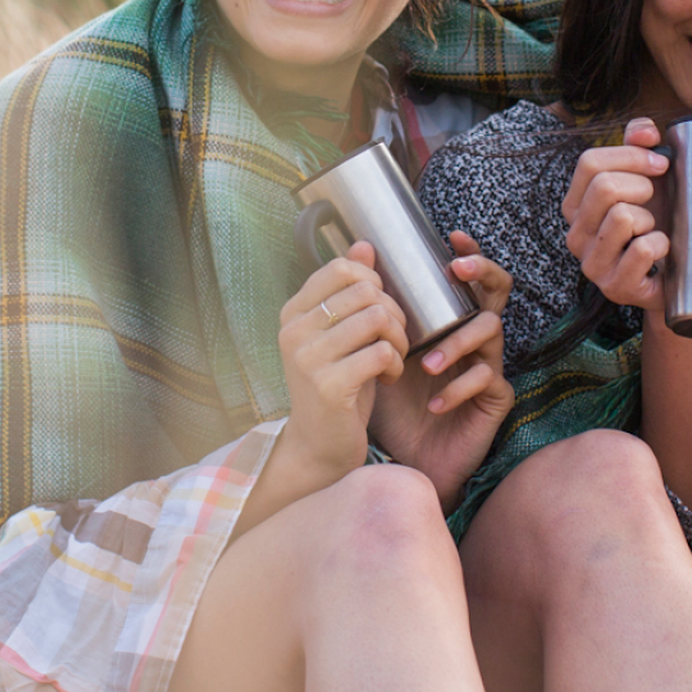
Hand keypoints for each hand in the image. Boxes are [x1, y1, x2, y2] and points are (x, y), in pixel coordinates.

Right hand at [274, 241, 408, 487]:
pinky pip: (380, 352)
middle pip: (365, 291)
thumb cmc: (335, 386)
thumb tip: (364, 245)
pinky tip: (388, 377)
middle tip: (393, 338)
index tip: (379, 308)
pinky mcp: (328, 385)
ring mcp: (307, 358)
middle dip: (393, 312)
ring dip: (398, 338)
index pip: (341, 268)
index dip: (373, 282)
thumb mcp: (340, 335)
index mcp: (293, 313)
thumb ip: (349, 291)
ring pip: (376, 317)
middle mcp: (294, 331)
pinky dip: (394, 363)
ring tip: (393, 356)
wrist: (318, 446)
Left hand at [367, 233, 514, 507]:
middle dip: (481, 274)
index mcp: (449, 322)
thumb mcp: (377, 350)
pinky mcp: (495, 399)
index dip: (468, 253)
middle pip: (497, 292)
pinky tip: (434, 403)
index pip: (467, 279)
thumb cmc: (394, 402)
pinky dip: (457, 388)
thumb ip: (373, 305)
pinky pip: (487, 380)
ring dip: (456, 343)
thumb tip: (357, 249)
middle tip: (456, 271)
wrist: (405, 457)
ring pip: (490, 333)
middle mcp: (474, 338)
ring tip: (425, 363)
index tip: (451, 238)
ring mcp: (489, 366)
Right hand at [561, 117, 672, 319]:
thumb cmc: (659, 223)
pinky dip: (662, 244)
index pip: (589, 162)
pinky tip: (661, 252)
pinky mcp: (616, 287)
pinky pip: (643, 249)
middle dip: (642, 186)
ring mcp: (593, 264)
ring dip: (650, 219)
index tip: (661, 164)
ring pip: (623, 216)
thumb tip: (644, 131)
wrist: (680, 277)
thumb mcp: (648, 179)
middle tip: (655, 200)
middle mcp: (575, 235)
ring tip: (652, 230)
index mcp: (575, 206)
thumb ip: (640, 146)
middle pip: (604, 187)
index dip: (631, 155)